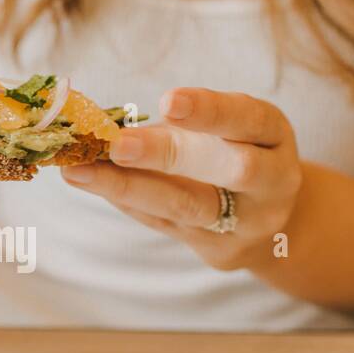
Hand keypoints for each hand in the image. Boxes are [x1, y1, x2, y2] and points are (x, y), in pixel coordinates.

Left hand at [61, 88, 302, 269]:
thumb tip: (103, 117)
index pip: (250, 119)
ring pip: (188, 206)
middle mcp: (273, 181)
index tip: (167, 101)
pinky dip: (126, 200)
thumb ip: (181, 120)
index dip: (211, 110)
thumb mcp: (224, 129)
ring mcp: (249, 223)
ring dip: (129, 186)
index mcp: (274, 136)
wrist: (270, 218)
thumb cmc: (232, 152)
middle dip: (169, 154)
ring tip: (78, 171)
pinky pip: (164, 223)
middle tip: (117, 145)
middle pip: (231, 169)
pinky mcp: (220, 251)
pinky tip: (93, 183)